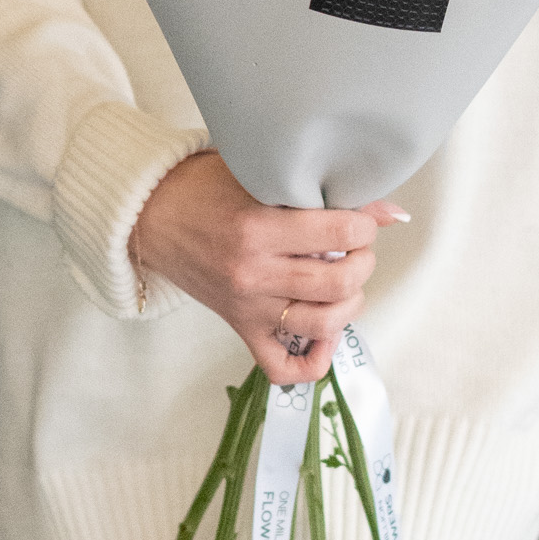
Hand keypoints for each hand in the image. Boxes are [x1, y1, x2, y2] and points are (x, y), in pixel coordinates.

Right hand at [132, 151, 405, 384]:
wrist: (151, 215)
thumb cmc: (203, 187)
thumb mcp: (259, 173)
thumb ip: (318, 188)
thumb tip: (387, 210)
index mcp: (259, 228)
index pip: (339, 235)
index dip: (365, 226)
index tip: (363, 219)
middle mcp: (254, 273)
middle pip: (339, 283)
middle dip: (363, 262)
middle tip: (357, 248)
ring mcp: (248, 307)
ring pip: (322, 324)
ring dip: (350, 303)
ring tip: (345, 281)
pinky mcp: (240, 327)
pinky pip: (282, 366)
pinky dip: (313, 360)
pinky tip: (324, 334)